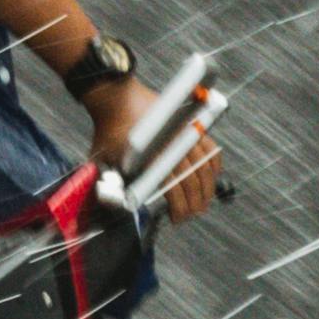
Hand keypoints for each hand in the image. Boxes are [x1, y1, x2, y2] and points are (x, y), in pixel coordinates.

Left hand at [87, 73, 225, 222]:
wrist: (116, 99)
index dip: (180, 209)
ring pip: (205, 168)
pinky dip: (214, 165)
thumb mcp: (104, 160)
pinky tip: (210, 177)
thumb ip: (112, 184)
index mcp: (153, 157)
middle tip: (191, 214)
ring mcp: (184, 134)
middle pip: (192, 182)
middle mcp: (172, 145)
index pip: (174, 190)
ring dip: (207, 189)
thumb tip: (119, 205)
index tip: (178, 219)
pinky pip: (210, 149)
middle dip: (195, 204)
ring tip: (202, 201)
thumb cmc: (109, 131)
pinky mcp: (190, 125)